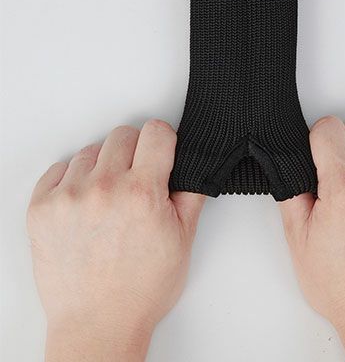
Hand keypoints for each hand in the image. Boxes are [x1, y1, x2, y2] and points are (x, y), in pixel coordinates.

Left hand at [27, 120, 204, 361]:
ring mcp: (68, 197)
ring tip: (109, 198)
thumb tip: (193, 166)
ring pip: (91, 150)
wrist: (98, 323)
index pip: (155, 132)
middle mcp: (103, 188)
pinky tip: (86, 203)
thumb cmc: (141, 289)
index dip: (164, 140)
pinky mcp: (42, 208)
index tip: (161, 151)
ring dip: (104, 167)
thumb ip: (191, 194)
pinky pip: (60, 169)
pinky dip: (74, 179)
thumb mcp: (183, 240)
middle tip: (137, 179)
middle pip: (123, 135)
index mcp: (142, 193)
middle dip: (136, 151)